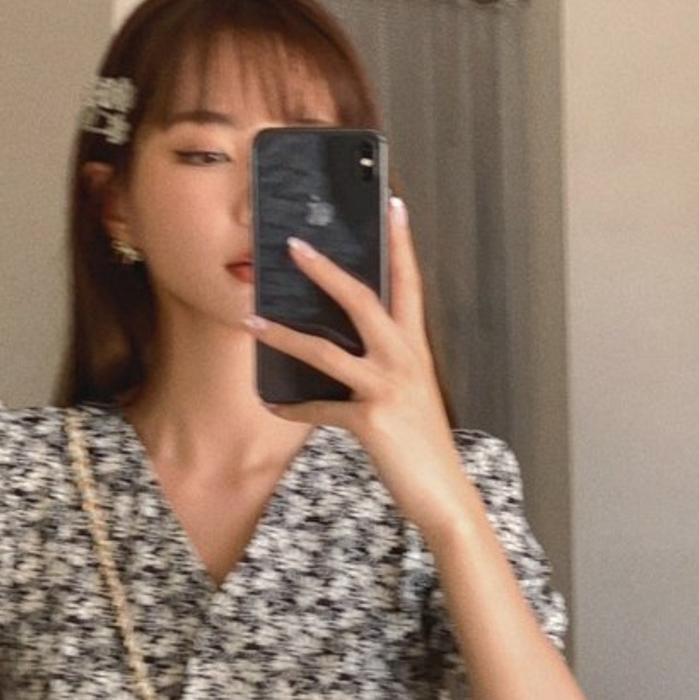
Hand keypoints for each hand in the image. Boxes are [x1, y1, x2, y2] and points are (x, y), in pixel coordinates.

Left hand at [245, 199, 475, 539]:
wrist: (445, 495)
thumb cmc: (424, 447)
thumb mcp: (412, 397)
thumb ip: (388, 368)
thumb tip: (348, 350)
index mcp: (417, 351)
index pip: (410, 284)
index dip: (402, 242)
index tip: (393, 204)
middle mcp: (405, 361)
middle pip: (364, 300)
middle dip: (326, 271)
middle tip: (293, 245)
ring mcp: (388, 389)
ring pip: (327, 350)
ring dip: (285, 334)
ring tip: (253, 320)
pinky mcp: (371, 420)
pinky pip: (319, 408)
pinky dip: (293, 407)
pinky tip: (274, 405)